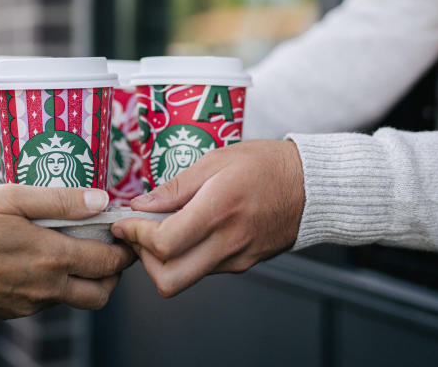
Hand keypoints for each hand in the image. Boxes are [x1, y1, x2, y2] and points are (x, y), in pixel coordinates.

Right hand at [0, 186, 135, 336]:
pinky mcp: (8, 312)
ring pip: (73, 300)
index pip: (109, 264)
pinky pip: (44, 302)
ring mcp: (25, 304)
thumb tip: (102, 200)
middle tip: (107, 244)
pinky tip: (37, 257)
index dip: (125, 248)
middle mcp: (44, 289)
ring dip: (84, 279)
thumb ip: (58, 200)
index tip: (126, 231)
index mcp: (50, 258)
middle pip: (101, 293)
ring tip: (73, 246)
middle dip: (113, 271)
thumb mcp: (8, 197)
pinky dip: (54, 284)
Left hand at [112, 139, 303, 297]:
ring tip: (160, 229)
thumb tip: (141, 204)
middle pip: (169, 279)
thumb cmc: (267, 165)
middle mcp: (228, 241)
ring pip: (185, 279)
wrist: (313, 186)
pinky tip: (187, 231)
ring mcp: (236, 258)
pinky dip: (185, 257)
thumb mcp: (217, 159)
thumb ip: (176, 186)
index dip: (135, 235)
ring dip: (162, 260)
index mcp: (219, 209)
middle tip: (137, 234)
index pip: (164, 244)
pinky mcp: (243, 264)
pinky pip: (204, 270)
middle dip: (143, 260)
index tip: (124, 222)